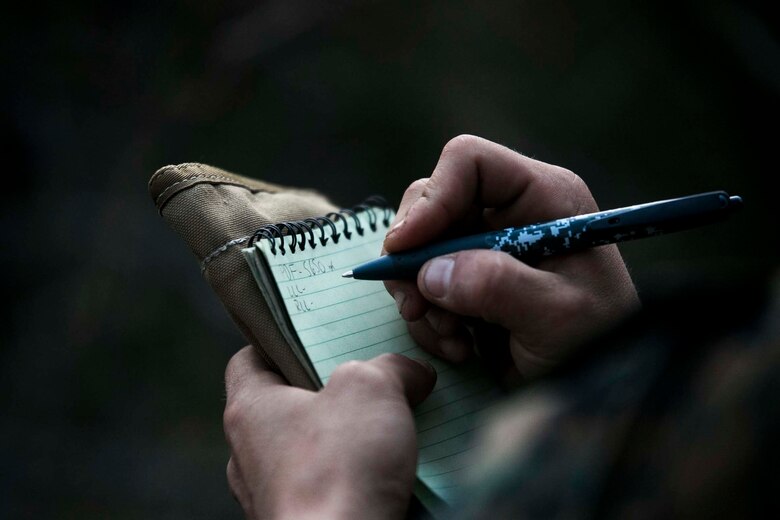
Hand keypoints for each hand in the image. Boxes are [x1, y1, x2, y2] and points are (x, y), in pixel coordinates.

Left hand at [223, 347, 435, 519]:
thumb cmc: (339, 466)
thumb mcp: (372, 387)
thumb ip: (390, 367)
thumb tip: (412, 373)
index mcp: (249, 408)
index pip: (248, 360)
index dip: (282, 343)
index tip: (317, 340)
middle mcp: (249, 453)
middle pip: (285, 405)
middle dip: (329, 393)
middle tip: (368, 381)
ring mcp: (271, 494)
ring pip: (306, 450)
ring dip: (343, 438)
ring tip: (387, 426)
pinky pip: (325, 487)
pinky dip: (352, 477)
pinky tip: (387, 471)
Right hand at [384, 135, 639, 379]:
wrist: (599, 382)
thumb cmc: (599, 339)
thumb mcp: (557, 313)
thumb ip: (497, 285)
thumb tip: (430, 273)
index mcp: (540, 195)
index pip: (470, 163)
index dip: (432, 198)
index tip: (406, 247)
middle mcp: (508, 212)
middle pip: (432, 204)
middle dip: (415, 258)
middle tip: (415, 303)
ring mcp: (485, 247)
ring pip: (419, 249)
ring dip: (421, 297)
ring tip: (452, 337)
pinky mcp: (470, 282)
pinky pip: (423, 285)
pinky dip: (429, 319)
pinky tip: (459, 346)